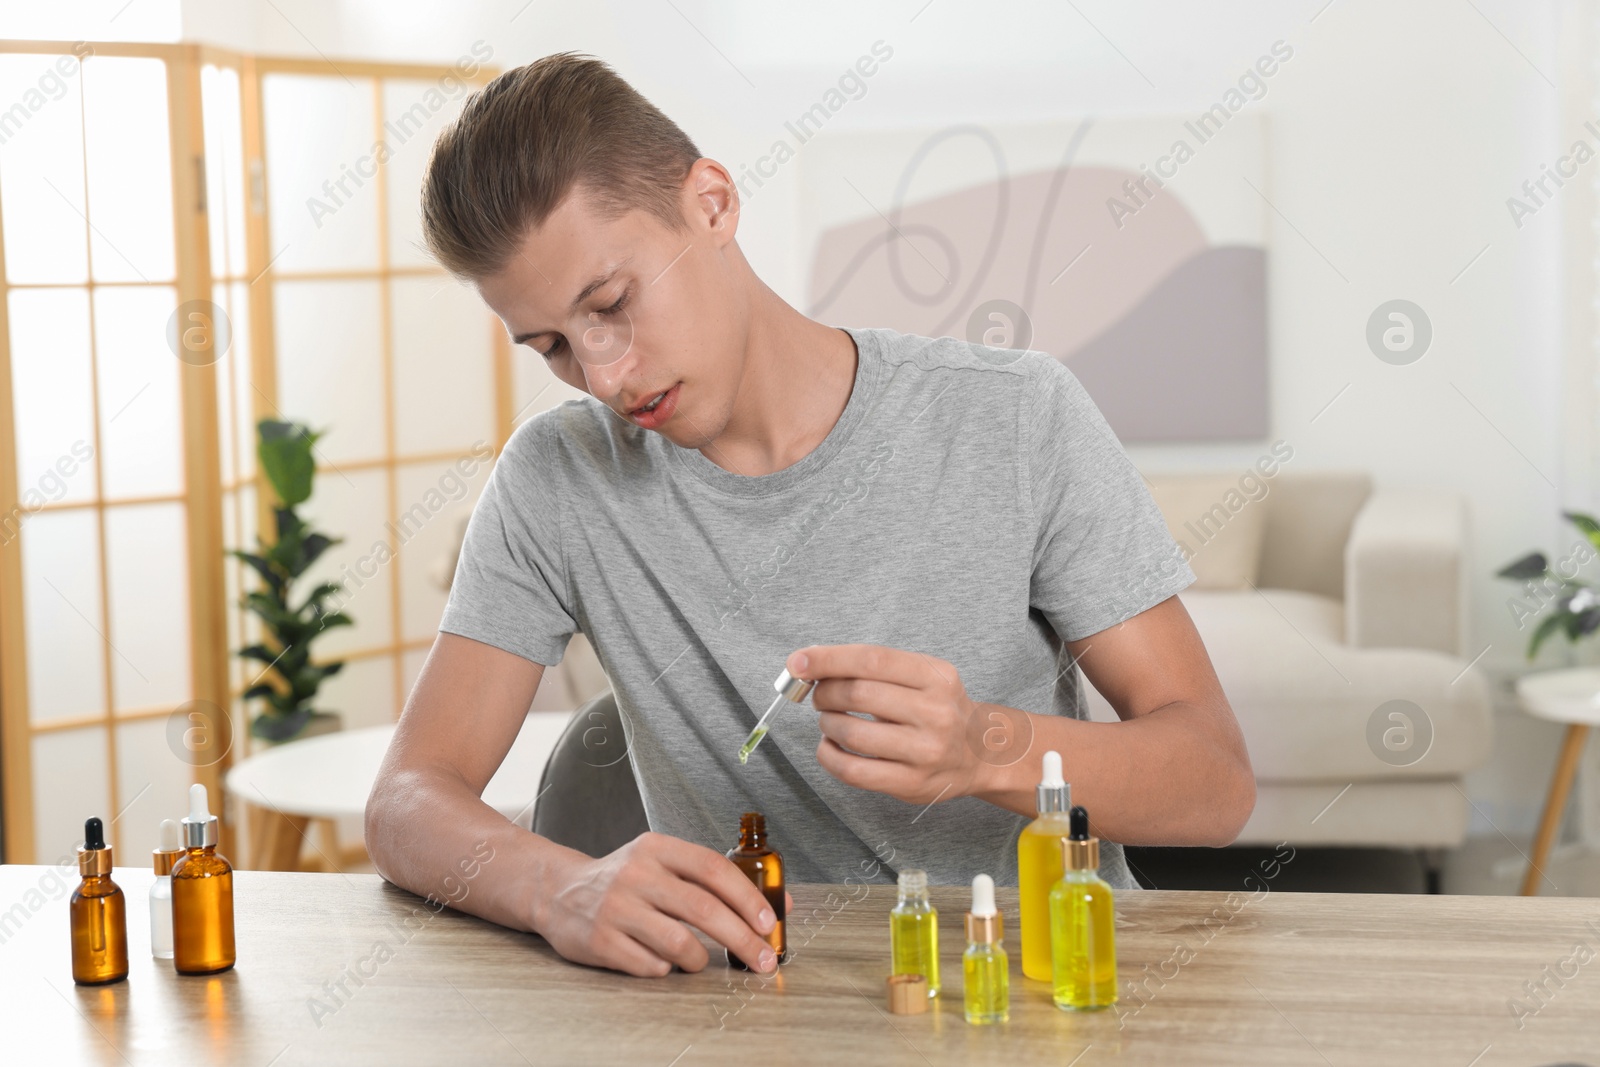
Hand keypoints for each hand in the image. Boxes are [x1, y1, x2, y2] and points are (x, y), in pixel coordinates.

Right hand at [533, 831, 784, 976]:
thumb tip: (780, 904)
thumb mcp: (664, 864)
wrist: (559, 891)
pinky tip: (662, 960)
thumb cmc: (625, 879)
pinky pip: (651, 966)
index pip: (713, 868)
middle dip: (742, 939)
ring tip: (701, 960)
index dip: (747, 897)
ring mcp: (616, 908)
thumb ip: (715, 880)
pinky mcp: (601, 941)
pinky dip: (666, 968)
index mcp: (657, 848)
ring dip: (701, 959)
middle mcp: (636, 874)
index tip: (769, 923)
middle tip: (762, 960)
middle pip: (703, 909)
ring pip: (679, 943)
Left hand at [786, 644, 991, 806]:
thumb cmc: (939, 708)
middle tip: (819, 695)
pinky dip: (829, 755)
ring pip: (851, 732)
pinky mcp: (910, 784)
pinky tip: (830, 746)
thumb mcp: (924, 676)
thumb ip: (876, 668)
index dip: (829, 659)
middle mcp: (935, 713)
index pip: (873, 659)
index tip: (798, 662)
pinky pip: (852, 771)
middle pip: (858, 694)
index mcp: (937, 677)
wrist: (981, 753)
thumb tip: (812, 665)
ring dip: (826, 723)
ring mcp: (924, 751)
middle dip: (825, 692)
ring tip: (829, 720)